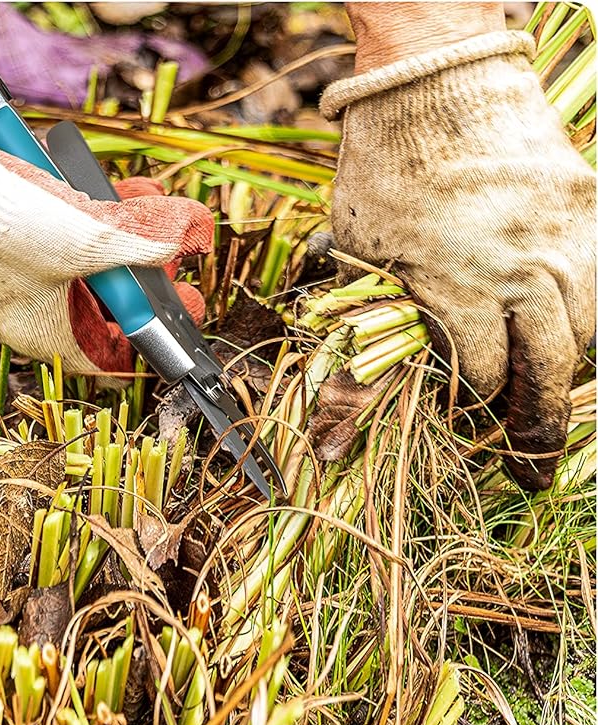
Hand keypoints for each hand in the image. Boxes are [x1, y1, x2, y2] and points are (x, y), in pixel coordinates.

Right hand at [0, 40, 211, 377]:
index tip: (181, 312)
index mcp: (39, 333)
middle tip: (173, 251)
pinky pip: (54, 223)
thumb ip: (137, 241)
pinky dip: (82, 203)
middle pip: (99, 300)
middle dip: (142, 270)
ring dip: (118, 227)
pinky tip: (97, 181)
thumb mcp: (80, 238)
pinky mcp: (0, 226)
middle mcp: (24, 307)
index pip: (105, 355)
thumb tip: (182, 239)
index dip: (148, 337)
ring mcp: (10, 266)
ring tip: (146, 199)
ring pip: (79, 256)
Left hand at [322, 29, 595, 490]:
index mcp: (459, 284)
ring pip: (590, 325)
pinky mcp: (589, 203)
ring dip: (570, 367)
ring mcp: (565, 232)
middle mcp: (524, 264)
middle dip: (538, 425)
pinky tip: (570, 334)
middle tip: (529, 466)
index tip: (462, 432)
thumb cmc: (382, 174)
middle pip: (552, 366)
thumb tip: (331, 441)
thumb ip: (359, 348)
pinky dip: (591, 313)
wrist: (436, 78)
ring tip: (547, 398)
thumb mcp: (355, 264)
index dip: (473, 415)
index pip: (485, 379)